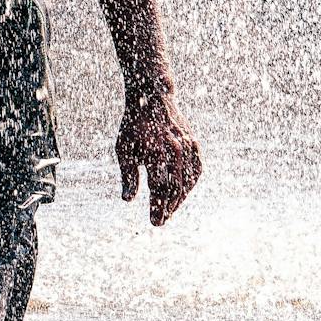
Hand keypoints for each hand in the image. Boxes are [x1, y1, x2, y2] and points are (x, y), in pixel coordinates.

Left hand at [116, 89, 200, 225]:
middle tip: (161, 221)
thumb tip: (127, 200)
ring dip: (179, 199)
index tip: (155, 222)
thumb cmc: (134, 126)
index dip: (158, 207)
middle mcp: (174, 150)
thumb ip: (128, 175)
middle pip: (175, 188)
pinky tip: (182, 193)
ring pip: (188, 181)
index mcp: (155, 151)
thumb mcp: (124, 148)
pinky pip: (196, 170)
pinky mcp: (194, 143)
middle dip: (168, 208)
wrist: (152, 98)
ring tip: (169, 210)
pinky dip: (190, 184)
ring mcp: (187, 146)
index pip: (159, 188)